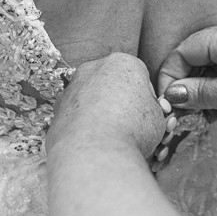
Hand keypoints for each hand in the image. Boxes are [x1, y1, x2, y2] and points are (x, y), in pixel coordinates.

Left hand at [49, 52, 166, 159]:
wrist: (93, 153)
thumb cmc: (133, 130)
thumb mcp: (159, 118)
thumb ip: (154, 110)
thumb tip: (147, 115)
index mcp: (123, 62)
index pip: (142, 81)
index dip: (149, 104)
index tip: (151, 122)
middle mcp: (93, 69)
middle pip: (115, 89)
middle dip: (124, 109)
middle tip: (135, 133)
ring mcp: (72, 89)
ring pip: (95, 104)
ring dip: (104, 119)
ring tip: (115, 142)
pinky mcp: (57, 111)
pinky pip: (78, 119)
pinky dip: (86, 130)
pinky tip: (96, 146)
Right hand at [156, 19, 216, 130]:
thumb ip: (196, 92)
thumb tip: (170, 94)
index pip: (184, 50)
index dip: (170, 78)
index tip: (166, 104)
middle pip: (195, 58)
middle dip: (187, 88)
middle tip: (184, 116)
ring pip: (208, 69)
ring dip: (202, 94)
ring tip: (206, 118)